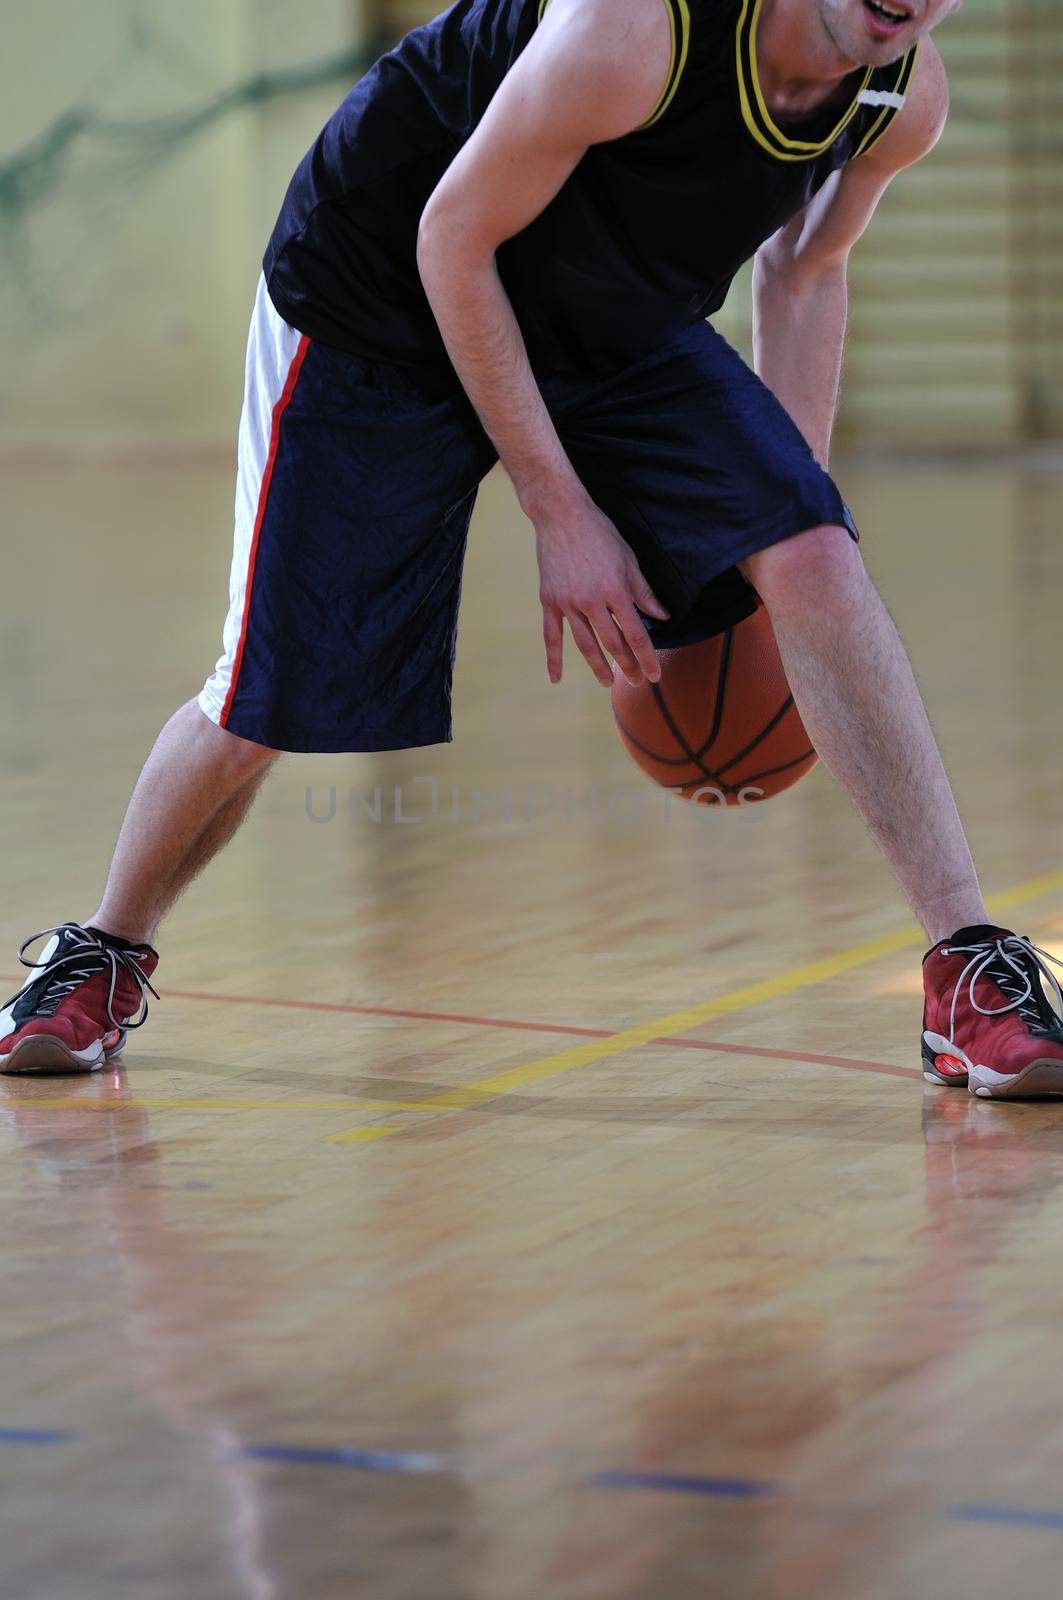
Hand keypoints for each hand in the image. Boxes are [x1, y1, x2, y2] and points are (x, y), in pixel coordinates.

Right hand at [533, 488, 669, 687]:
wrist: (561, 515)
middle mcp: (592, 601)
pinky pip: (551, 635)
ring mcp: (568, 603)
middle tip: (636, 682)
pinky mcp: (549, 601)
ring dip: (598, 667)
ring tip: (607, 683)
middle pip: (613, 643)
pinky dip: (554, 658)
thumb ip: (644, 592)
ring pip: (585, 644)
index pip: (636, 634)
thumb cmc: (600, 533)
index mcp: (616, 590)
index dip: (646, 657)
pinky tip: (556, 678)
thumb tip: (662, 616)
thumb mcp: (628, 559)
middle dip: (627, 666)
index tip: (654, 675)